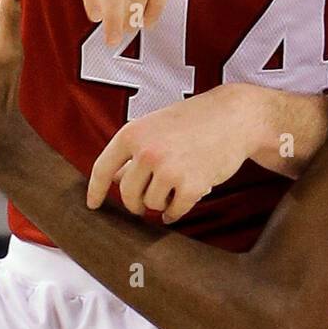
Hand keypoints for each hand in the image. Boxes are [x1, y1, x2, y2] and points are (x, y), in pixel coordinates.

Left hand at [87, 84, 263, 223]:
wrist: (234, 116)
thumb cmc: (194, 119)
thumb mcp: (156, 126)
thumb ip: (134, 151)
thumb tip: (114, 179)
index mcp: (133, 133)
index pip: (102, 169)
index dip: (95, 191)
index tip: (93, 205)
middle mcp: (147, 151)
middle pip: (128, 194)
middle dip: (137, 202)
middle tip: (146, 202)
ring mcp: (169, 169)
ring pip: (151, 204)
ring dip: (162, 201)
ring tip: (176, 185)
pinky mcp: (191, 186)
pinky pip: (174, 211)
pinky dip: (176, 212)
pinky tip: (181, 204)